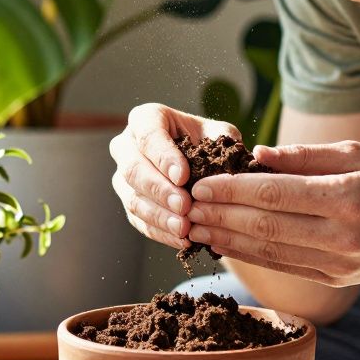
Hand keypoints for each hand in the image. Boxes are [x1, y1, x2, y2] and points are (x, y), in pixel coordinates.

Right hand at [109, 103, 241, 249]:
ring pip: (133, 199)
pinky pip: (139, 221)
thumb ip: (224, 140)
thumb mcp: (219, 133)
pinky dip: (160, 232)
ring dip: (159, 216)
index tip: (183, 176)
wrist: (197, 161)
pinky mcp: (129, 202)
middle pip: (134, 170)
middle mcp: (126, 146)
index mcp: (145, 119)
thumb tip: (235, 158)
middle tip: (184, 206)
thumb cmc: (207, 142)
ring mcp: (124, 177)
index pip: (148, 135)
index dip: (163, 157)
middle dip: (160, 191)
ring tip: (184, 228)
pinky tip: (181, 240)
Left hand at [185, 141, 359, 285]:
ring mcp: (338, 264)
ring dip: (226, 240)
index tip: (200, 183)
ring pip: (269, 252)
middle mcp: (342, 236)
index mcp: (348, 199)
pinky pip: (282, 267)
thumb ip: (305, 157)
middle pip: (265, 227)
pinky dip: (249, 256)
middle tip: (184, 206)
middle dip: (219, 216)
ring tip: (194, 227)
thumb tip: (256, 155)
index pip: (275, 195)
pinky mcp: (333, 280)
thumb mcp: (358, 154)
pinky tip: (224, 243)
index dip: (232, 190)